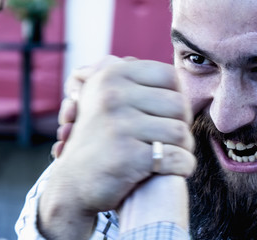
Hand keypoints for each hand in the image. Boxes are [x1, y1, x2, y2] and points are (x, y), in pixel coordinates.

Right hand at [38, 57, 195, 238]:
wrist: (73, 184)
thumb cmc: (101, 139)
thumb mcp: (105, 99)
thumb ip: (133, 81)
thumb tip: (172, 72)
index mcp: (110, 75)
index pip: (169, 75)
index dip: (176, 96)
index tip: (166, 116)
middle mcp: (112, 95)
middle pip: (178, 104)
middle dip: (181, 125)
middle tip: (170, 140)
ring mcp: (119, 126)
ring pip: (180, 132)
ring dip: (184, 148)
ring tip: (171, 155)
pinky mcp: (128, 157)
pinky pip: (178, 158)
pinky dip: (182, 166)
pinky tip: (171, 169)